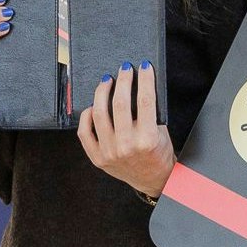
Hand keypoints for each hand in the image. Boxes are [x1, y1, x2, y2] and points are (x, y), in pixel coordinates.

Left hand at [76, 61, 175, 198]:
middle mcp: (127, 146)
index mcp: (147, 139)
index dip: (145, 79)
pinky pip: (84, 132)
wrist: (153, 179)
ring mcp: (109, 153)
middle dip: (123, 80)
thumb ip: (150, 112)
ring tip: (107, 81)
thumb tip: (137, 82)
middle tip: (125, 69)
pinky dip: (87, 116)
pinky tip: (93, 106)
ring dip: (102, 92)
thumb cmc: (158, 153)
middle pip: (120, 103)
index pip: (146, 100)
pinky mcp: (97, 158)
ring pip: (99, 114)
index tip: (144, 66)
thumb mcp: (161, 132)